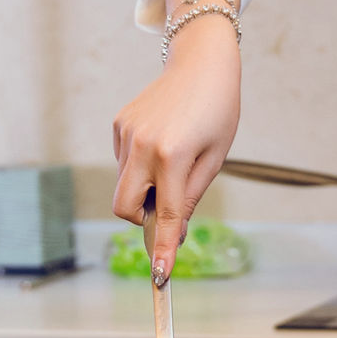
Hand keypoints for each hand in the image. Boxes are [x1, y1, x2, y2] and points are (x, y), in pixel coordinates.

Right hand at [112, 17, 240, 280]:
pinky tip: (163, 142)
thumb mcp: (215, 157)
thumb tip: (172, 232)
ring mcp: (126, 134)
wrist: (202, 62)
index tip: (160, 275)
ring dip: (144, 188)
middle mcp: (143, 145)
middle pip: (124, 207)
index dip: (162, 248)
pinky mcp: (119, 124)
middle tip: (167, 208)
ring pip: (124, 185)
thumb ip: (190, 197)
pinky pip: (124, 162)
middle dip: (141, 219)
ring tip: (174, 160)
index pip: (164, 214)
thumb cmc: (217, 110)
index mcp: (173, 155)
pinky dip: (140, 166)